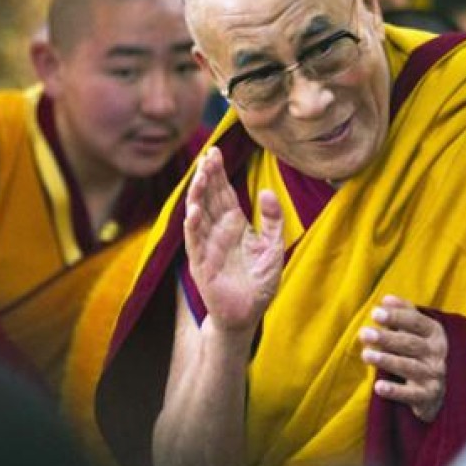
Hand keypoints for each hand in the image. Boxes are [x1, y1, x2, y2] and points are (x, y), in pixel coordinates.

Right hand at [184, 147, 284, 334]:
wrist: (248, 314)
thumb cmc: (259, 282)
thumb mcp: (273, 246)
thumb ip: (273, 219)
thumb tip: (267, 191)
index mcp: (233, 224)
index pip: (222, 192)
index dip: (218, 173)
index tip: (214, 151)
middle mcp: (217, 231)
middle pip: (209, 197)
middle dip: (207, 177)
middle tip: (207, 155)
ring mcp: (206, 246)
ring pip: (198, 215)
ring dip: (197, 196)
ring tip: (199, 177)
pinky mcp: (201, 264)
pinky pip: (194, 242)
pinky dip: (193, 226)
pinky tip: (193, 211)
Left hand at [359, 295, 447, 422]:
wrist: (439, 389)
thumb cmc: (421, 352)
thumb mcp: (418, 331)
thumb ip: (405, 314)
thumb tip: (386, 299)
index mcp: (434, 333)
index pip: (417, 322)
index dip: (397, 316)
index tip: (375, 312)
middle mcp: (437, 354)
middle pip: (411, 343)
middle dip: (387, 338)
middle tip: (365, 333)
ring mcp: (434, 376)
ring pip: (409, 367)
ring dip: (387, 361)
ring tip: (366, 355)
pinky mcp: (427, 396)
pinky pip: (410, 394)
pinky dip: (395, 391)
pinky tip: (378, 387)